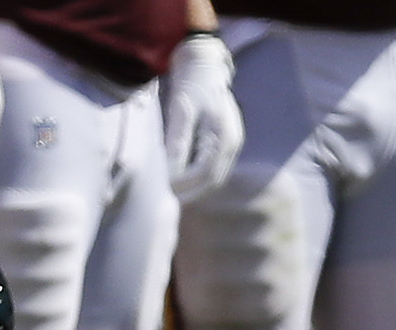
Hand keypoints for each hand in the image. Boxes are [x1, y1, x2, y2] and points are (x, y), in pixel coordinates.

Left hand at [161, 33, 242, 200]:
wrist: (204, 66)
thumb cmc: (191, 84)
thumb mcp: (181, 111)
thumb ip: (177, 142)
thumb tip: (168, 172)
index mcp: (223, 135)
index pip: (205, 173)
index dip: (184, 185)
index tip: (163, 189)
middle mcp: (232, 143)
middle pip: (212, 181)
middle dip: (189, 192)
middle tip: (164, 197)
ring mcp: (231, 145)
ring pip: (213, 178)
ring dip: (194, 187)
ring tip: (170, 192)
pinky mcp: (226, 144)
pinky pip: (213, 169)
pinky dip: (197, 177)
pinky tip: (180, 178)